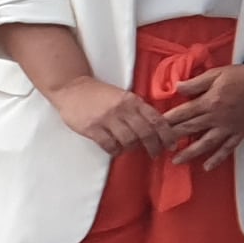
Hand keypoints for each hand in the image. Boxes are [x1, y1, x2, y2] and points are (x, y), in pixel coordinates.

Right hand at [47, 78, 172, 158]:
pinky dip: (115, 150)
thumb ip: (138, 110)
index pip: (156, 119)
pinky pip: (110, 146)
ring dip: (132, 148)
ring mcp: (106, 119)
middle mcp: (122, 109)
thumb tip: (157, 128)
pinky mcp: (92, 128)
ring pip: (129, 141)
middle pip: (146, 132)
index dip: (167, 134)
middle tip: (156, 153)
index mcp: (132, 100)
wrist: (72, 88)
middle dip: (154, 146)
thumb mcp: (123, 96)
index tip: (172, 144)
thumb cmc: (100, 95)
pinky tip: (115, 148)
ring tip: (130, 148)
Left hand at [164, 62, 243, 168]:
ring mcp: (228, 127)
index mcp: (209, 101)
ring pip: (206, 143)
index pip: (183, 113)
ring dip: (190, 153)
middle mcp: (217, 117)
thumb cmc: (241, 76)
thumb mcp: (217, 73)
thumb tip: (177, 88)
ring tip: (176, 161)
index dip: (167, 121)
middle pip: (190, 130)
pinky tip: (207, 166)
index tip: (154, 127)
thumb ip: (196, 82)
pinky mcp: (240, 133)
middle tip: (158, 147)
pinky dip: (217, 159)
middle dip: (172, 139)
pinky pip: (227, 148)